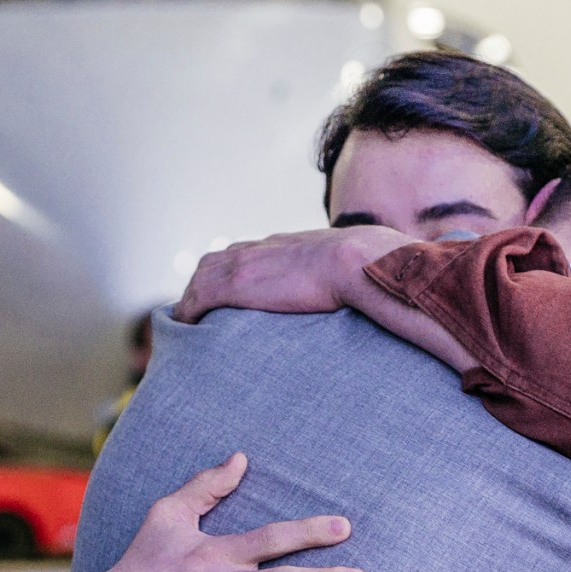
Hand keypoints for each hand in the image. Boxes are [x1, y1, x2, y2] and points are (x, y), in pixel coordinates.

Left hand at [172, 226, 409, 322]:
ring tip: (187, 324)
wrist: (364, 260)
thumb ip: (355, 278)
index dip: (232, 271)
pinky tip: (186, 327)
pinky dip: (189, 310)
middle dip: (202, 284)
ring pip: (201, 277)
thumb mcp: (360, 268)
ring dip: (191, 299)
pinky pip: (199, 297)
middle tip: (196, 312)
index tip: (228, 292)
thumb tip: (384, 296)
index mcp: (288, 244)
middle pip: (215, 261)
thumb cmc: (372, 268)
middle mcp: (262, 249)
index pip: (248, 253)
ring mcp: (248, 264)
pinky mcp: (239, 283)